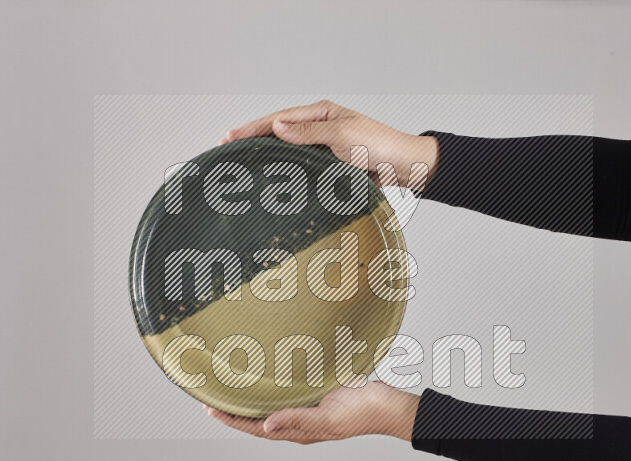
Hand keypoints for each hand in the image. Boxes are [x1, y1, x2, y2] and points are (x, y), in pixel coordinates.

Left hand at [203, 381, 420, 443]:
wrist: (388, 403)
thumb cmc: (362, 413)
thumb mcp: (328, 418)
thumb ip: (297, 419)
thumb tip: (267, 425)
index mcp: (298, 430)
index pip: (255, 428)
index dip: (231, 419)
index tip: (209, 407)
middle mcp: (299, 419)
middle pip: (258, 416)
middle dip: (235, 408)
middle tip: (213, 393)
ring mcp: (308, 405)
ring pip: (271, 402)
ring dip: (252, 395)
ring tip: (232, 383)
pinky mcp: (317, 391)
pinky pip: (288, 389)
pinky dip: (272, 384)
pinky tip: (267, 372)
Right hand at [220, 100, 438, 188]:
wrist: (404, 167)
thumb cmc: (379, 146)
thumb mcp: (342, 135)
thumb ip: (309, 133)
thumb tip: (277, 126)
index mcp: (322, 113)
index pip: (279, 118)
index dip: (253, 128)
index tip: (230, 136)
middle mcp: (320, 127)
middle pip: (279, 131)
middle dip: (253, 138)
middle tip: (227, 147)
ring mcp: (324, 146)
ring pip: (288, 149)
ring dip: (266, 154)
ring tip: (242, 161)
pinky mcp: (329, 164)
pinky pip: (301, 165)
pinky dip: (284, 169)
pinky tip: (272, 176)